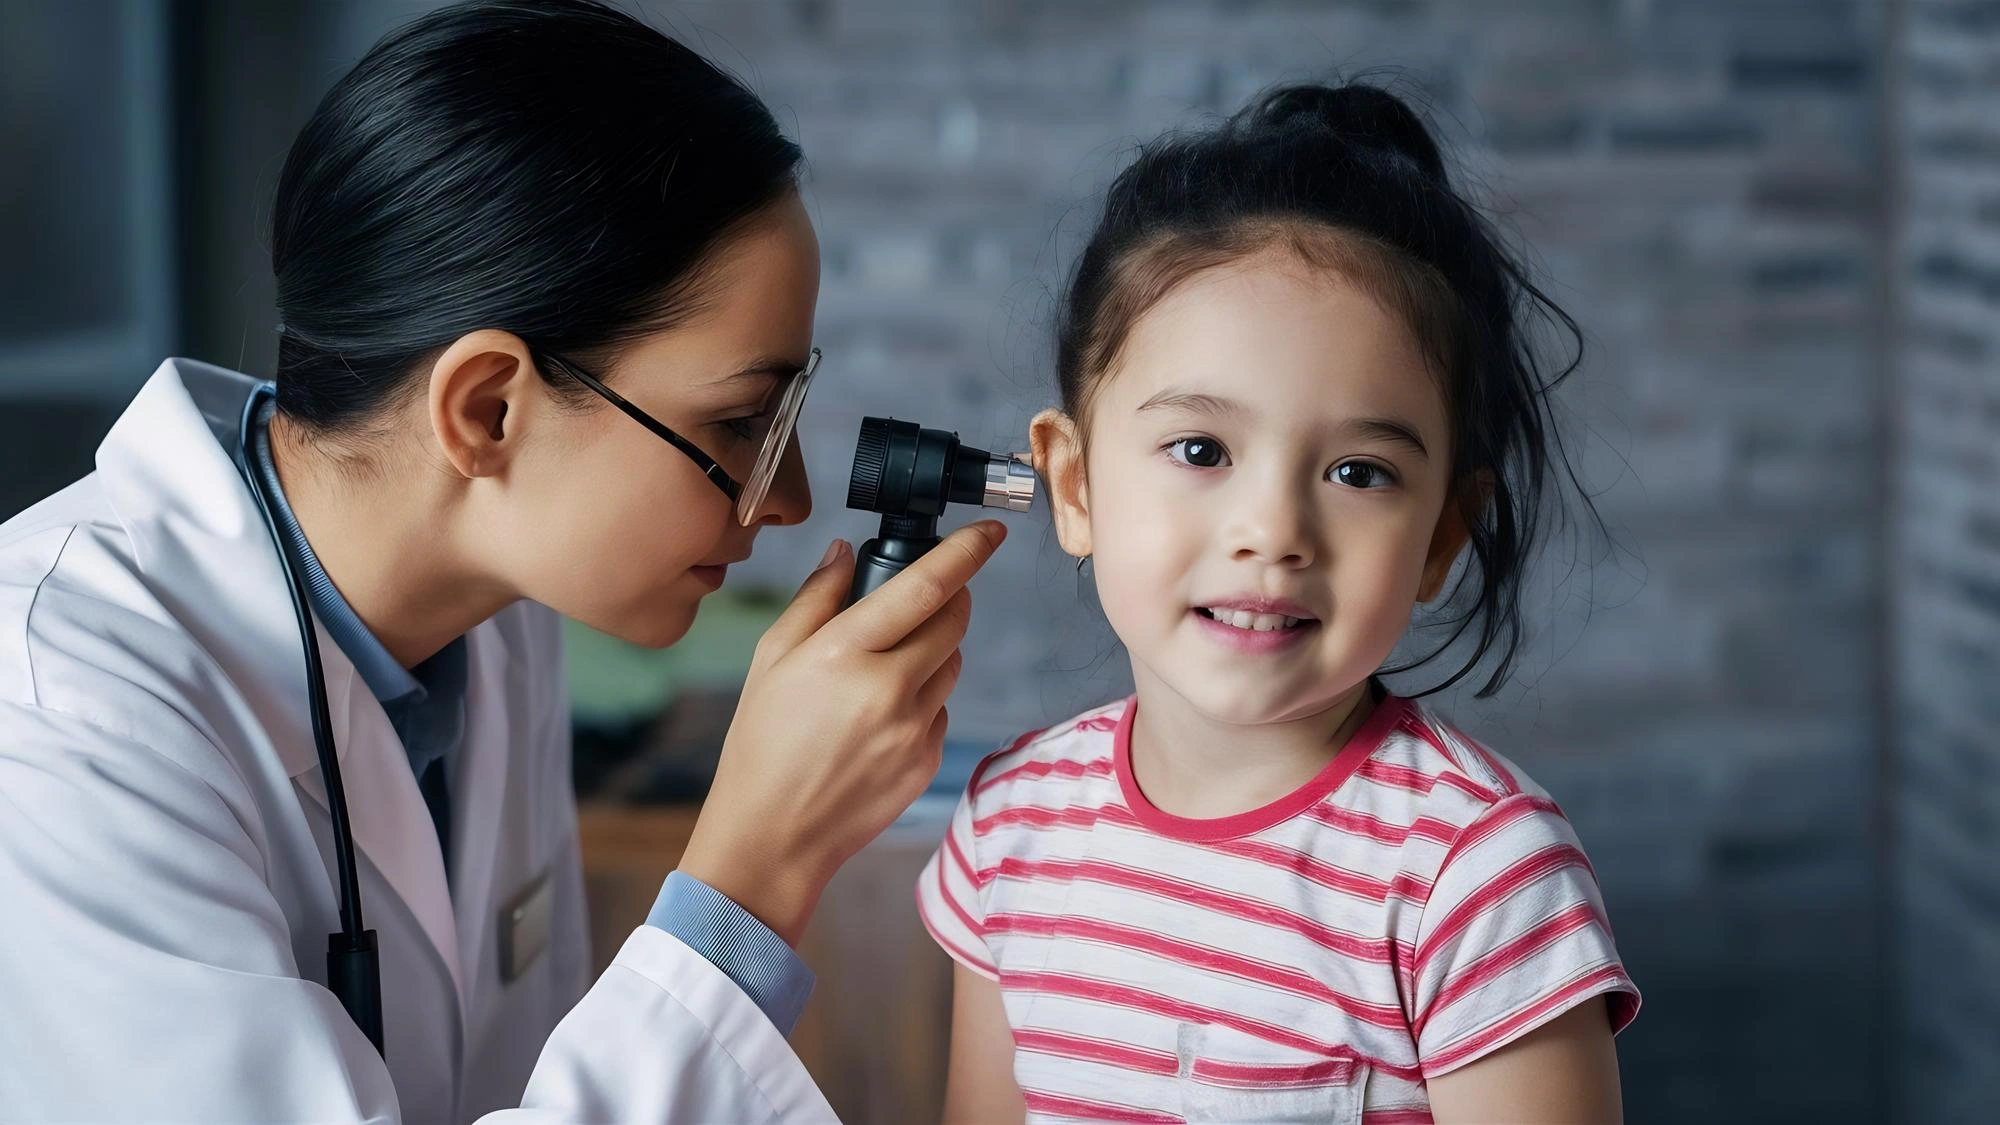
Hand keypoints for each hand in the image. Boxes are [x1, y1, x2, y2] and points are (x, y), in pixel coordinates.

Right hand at [678, 520, 1007, 945]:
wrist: (772, 835)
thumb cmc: (762, 743)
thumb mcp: (771, 658)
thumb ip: (816, 597)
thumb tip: (846, 551)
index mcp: (845, 652)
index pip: (927, 586)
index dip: (967, 551)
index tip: (990, 531)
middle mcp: (888, 688)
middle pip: (954, 621)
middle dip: (951, 598)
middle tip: (923, 599)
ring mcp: (914, 729)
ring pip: (952, 665)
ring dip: (934, 652)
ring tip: (883, 672)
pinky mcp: (928, 762)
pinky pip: (942, 711)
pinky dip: (923, 701)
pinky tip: (878, 720)